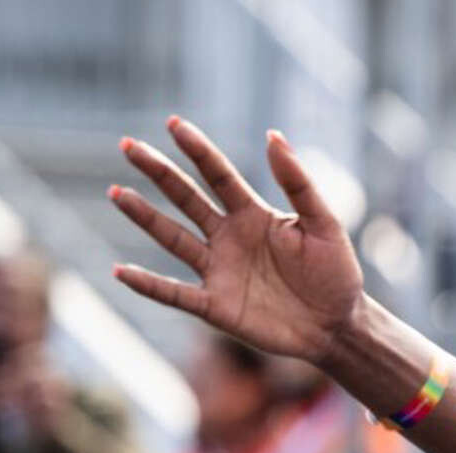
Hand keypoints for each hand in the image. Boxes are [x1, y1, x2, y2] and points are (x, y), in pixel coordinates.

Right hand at [109, 118, 363, 363]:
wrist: (339, 326)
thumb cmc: (336, 273)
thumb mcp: (323, 224)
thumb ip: (298, 183)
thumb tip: (274, 135)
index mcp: (254, 215)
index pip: (219, 175)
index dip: (198, 150)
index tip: (174, 123)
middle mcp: (229, 238)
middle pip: (186, 199)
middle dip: (159, 172)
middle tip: (128, 145)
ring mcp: (219, 271)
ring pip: (173, 238)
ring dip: (144, 217)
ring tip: (117, 193)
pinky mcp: (215, 306)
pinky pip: (175, 294)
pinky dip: (148, 285)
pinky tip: (121, 272)